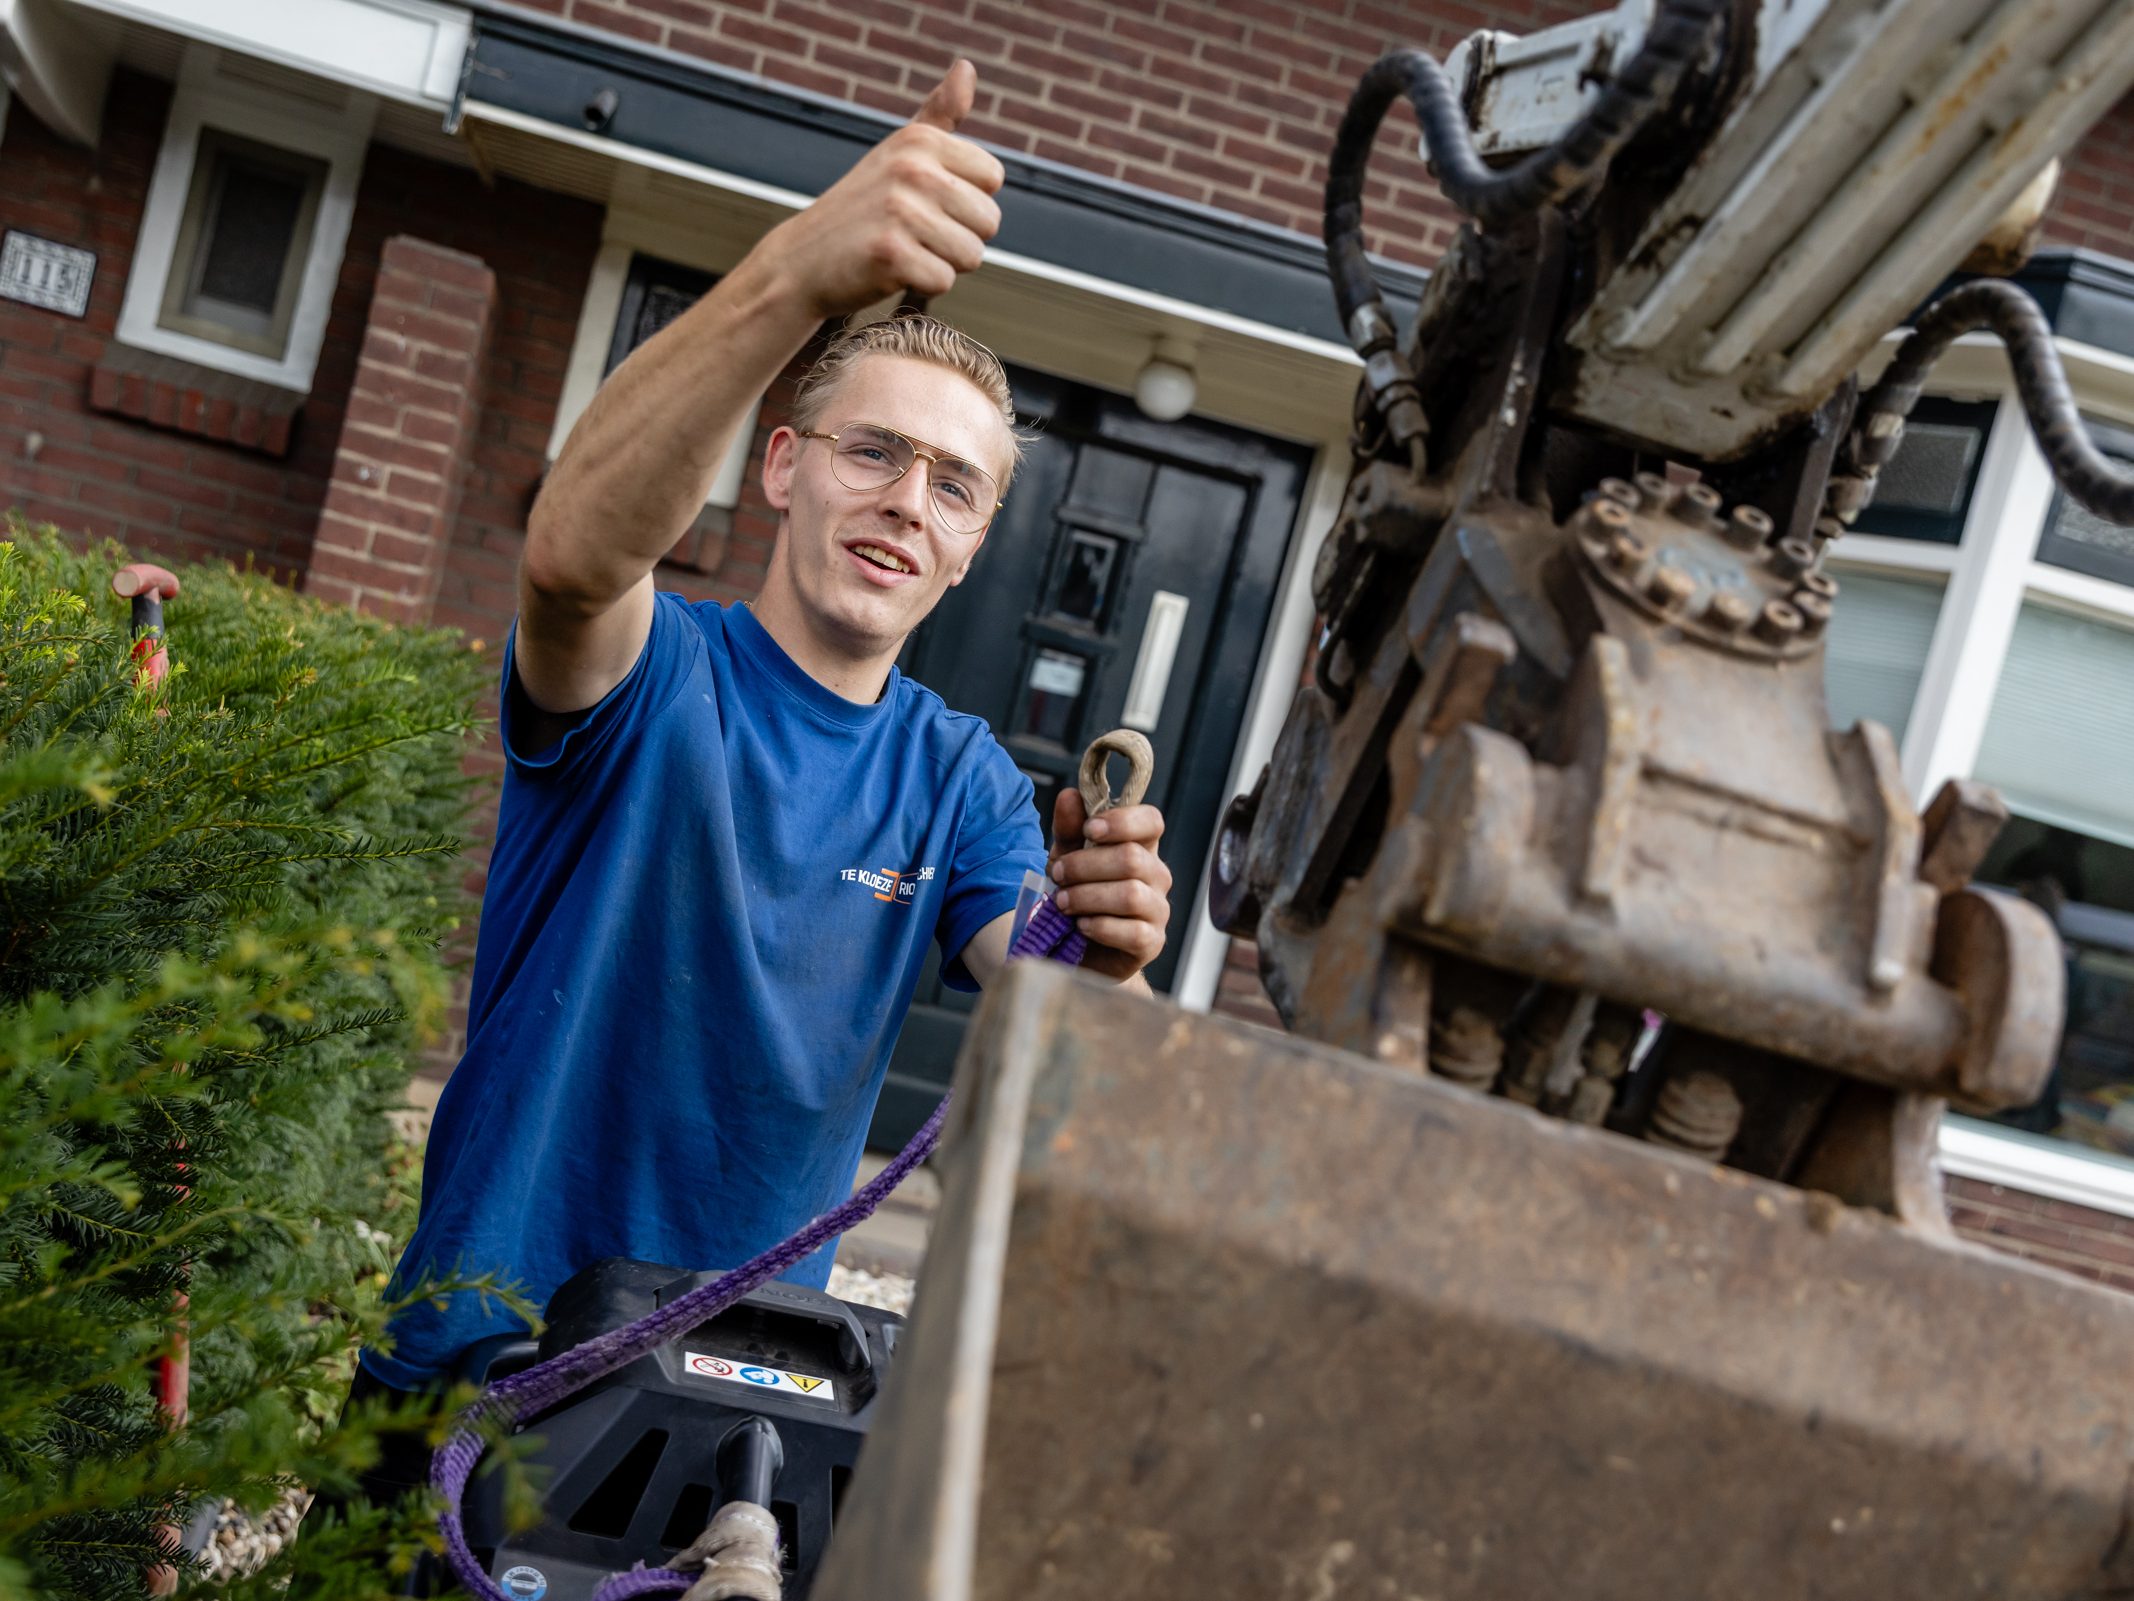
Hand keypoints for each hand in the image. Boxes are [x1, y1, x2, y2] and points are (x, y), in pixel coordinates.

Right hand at [760, 60, 1005, 318]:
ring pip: (971, 255)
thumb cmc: (862, 208)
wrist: (803, 260)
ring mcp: (900, 212)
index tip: (927, 203)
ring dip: (943, 263)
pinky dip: (921, 286)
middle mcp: (913, 170)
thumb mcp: (899, 153)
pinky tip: (890, 271)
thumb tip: (967, 66)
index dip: (967, 201)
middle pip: (989, 221)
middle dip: (959, 237)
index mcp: (921, 140)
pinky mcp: (891, 255)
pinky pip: (944, 282)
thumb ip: (939, 116)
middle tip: (914, 234)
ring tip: (904, 250)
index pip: (993, 178)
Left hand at [1048, 787, 1172, 981]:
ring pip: (1131, 894)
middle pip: (1132, 857)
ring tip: (1062, 903)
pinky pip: (1133, 931)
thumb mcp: (1066, 858)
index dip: (1123, 821)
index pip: (1151, 821)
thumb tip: (1070, 796)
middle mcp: (1156, 875)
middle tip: (1057, 875)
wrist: (1076, 949)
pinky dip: (1101, 927)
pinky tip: (1082, 926)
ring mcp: (1158, 910)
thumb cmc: (1078, 896)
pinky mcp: (1152, 943)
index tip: (1090, 830)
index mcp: (1141, 847)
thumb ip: (1068, 829)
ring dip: (1088, 896)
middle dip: (1085, 865)